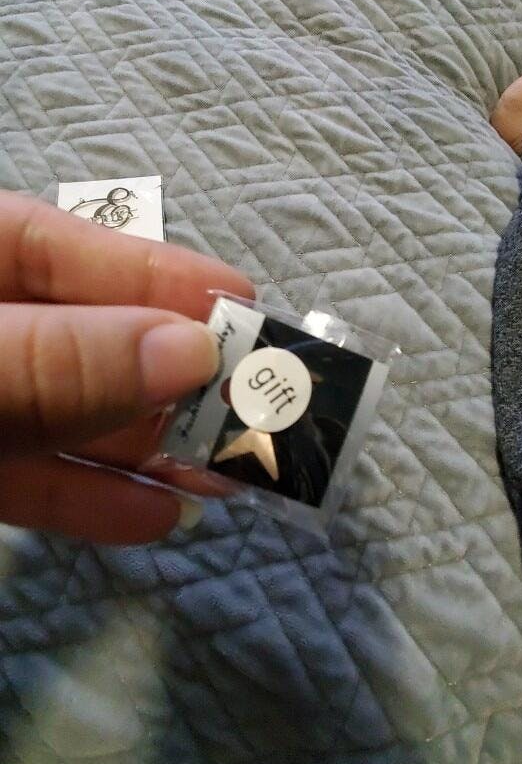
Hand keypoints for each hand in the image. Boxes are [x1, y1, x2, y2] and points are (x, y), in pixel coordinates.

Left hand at [0, 191, 252, 543]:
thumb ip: (55, 361)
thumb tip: (190, 352)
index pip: (53, 247)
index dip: (150, 273)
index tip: (241, 301)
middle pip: (75, 338)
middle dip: (164, 373)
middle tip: (254, 405)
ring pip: (60, 417)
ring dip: (143, 448)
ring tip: (225, 475)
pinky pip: (26, 483)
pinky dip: (86, 503)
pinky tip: (153, 517)